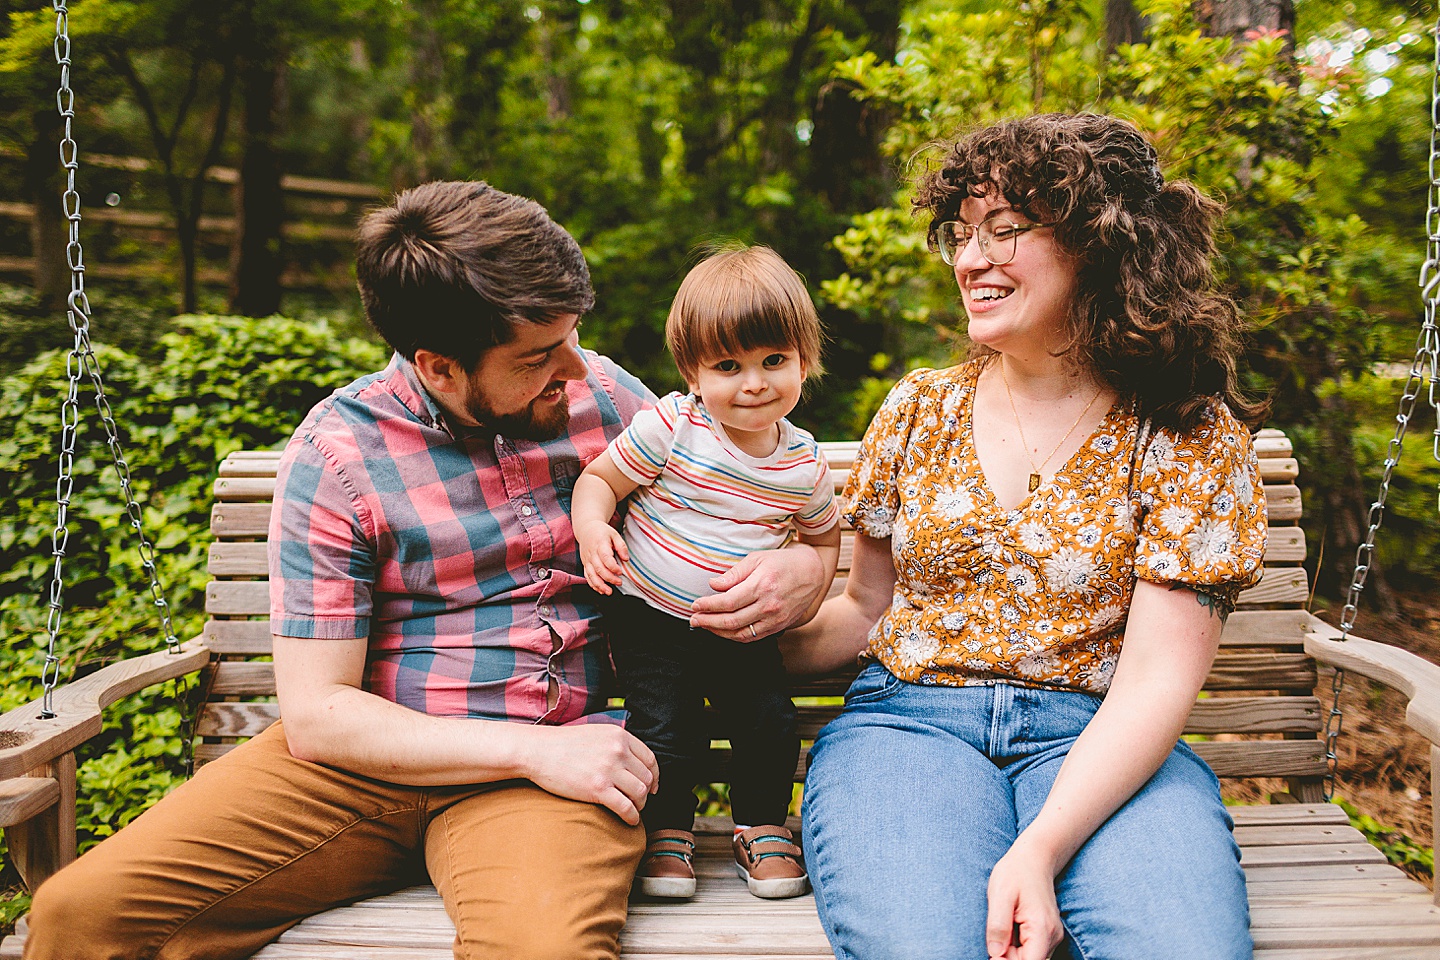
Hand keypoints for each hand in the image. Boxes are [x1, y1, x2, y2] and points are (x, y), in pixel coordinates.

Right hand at [524, 724, 658, 824]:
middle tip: (640, 801)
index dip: (654, 776)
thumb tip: (632, 761)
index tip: (652, 786)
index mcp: (619, 736)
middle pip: (647, 777)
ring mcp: (608, 770)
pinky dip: (632, 817)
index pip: (650, 759)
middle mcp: (618, 751)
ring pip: (640, 793)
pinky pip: (626, 807)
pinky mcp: (598, 789)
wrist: (537, 751)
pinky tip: (629, 821)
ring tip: (633, 810)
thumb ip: (615, 743)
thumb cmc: (563, 744)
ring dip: (640, 805)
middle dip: (647, 793)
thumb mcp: (596, 733)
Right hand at [576, 520, 627, 594]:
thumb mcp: (614, 534)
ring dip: (600, 585)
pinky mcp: (585, 564)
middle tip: (619, 582)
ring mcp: (587, 560)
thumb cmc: (603, 532)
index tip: (620, 572)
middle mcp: (592, 553)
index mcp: (600, 544)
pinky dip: (593, 585)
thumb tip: (626, 559)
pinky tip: (601, 590)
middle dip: (609, 578)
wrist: (586, 529)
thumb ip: (621, 546)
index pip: (605, 558)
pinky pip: (587, 577)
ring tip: (609, 592)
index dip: (613, 567)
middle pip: (599, 569)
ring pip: (591, 575)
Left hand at [689, 546, 824, 641]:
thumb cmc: (782, 562)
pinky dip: (735, 637)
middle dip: (708, 622)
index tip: (695, 604)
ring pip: (741, 634)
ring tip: (705, 626)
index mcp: (762, 585)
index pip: (728, 602)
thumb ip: (734, 573)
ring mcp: (775, 619)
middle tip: (694, 619)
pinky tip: (724, 631)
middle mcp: (769, 605)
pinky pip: (753, 637)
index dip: (708, 605)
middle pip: (731, 621)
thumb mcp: (757, 558)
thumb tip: (713, 585)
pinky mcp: (779, 626)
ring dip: (719, 632)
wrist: (812, 572)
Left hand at [985, 844, 1065, 959]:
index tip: (993, 952)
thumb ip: (998, 925)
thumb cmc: (1015, 872)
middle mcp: (1052, 936)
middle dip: (1008, 957)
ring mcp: (1052, 935)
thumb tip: (994, 953)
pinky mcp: (1047, 933)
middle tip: (994, 938)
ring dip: (1011, 952)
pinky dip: (1017, 946)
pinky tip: (1009, 927)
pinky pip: (1031, 949)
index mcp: (1042, 928)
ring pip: (1029, 957)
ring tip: (1003, 927)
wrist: (1034, 857)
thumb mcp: (1000, 895)